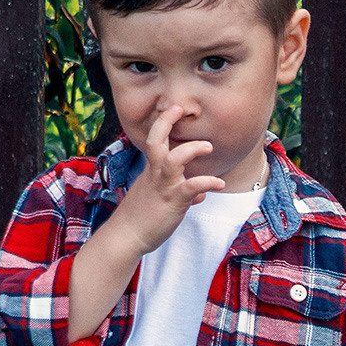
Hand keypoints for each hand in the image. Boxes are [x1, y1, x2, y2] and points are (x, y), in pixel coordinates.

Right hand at [114, 105, 226, 254]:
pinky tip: (219, 183)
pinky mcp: (172, 202)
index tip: (173, 109)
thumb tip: (199, 194)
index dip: (163, 123)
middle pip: (156, 141)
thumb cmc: (142, 219)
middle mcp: (155, 174)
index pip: (155, 140)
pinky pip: (191, 187)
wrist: (126, 237)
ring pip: (174, 160)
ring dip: (192, 150)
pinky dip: (208, 182)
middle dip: (166, 122)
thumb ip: (181, 192)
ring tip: (208, 146)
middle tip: (179, 109)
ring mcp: (163, 187)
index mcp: (151, 171)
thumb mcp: (160, 201)